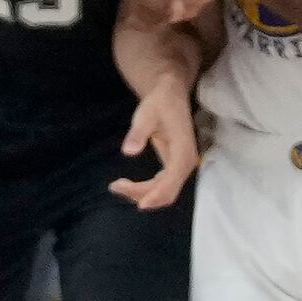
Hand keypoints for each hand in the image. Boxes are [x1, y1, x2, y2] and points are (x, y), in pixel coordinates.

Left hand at [113, 65, 200, 210]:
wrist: (170, 95)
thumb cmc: (159, 103)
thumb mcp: (146, 114)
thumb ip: (137, 133)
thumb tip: (128, 151)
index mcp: (182, 153)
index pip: (171, 182)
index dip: (155, 196)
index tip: (139, 205)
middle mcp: (186, 163)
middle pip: (167, 192)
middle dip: (143, 195)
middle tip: (116, 186)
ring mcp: (181, 166)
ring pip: (164, 191)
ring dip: (142, 194)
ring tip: (117, 186)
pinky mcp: (175, 166)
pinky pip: (162, 185)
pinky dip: (146, 189)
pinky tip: (128, 185)